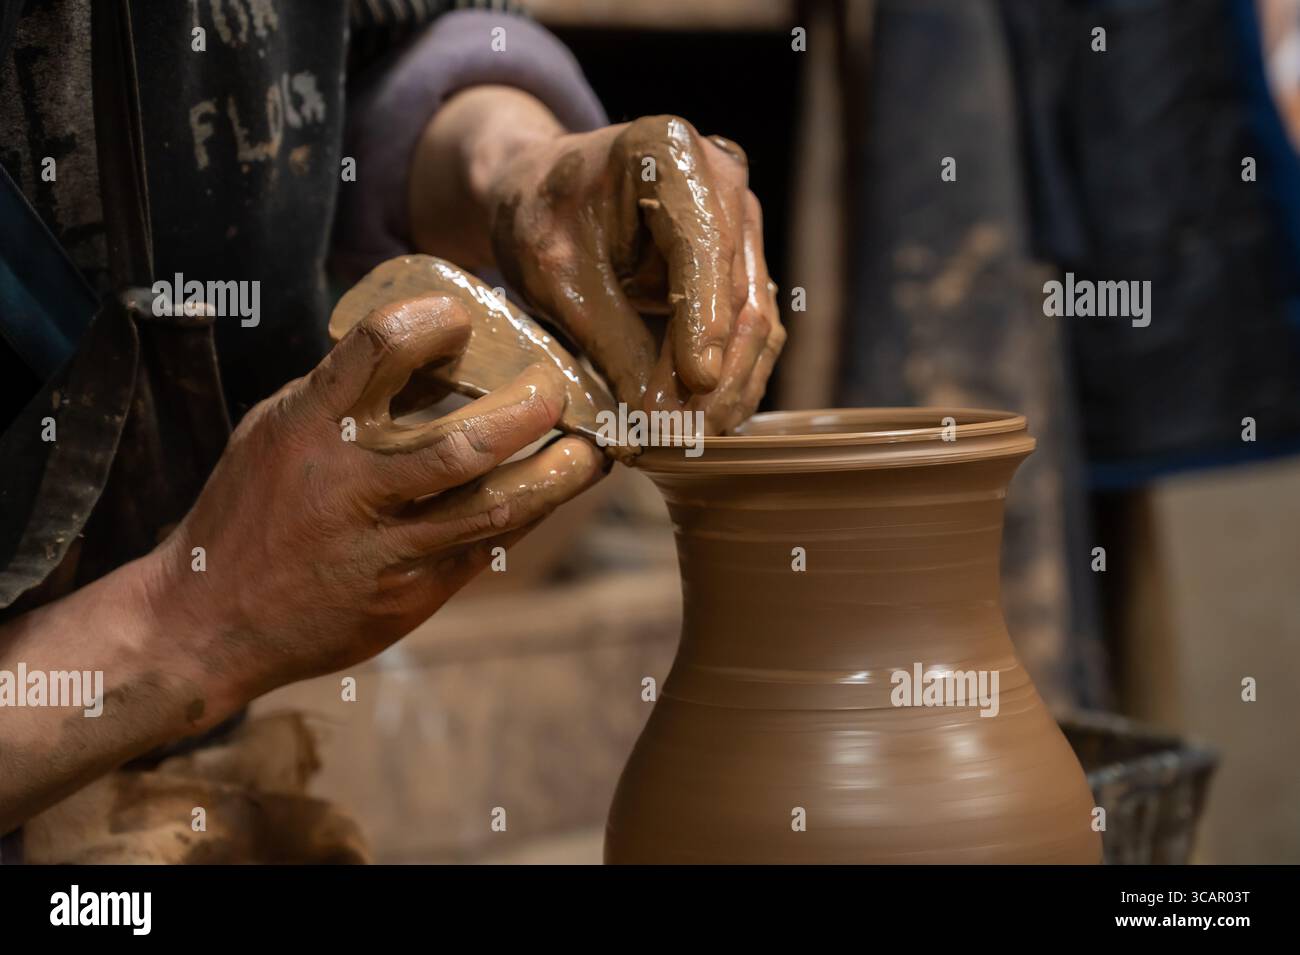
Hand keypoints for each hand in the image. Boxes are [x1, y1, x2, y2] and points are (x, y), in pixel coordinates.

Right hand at [0, 295, 601, 830]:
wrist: (209, 622)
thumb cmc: (250, 510)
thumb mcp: (278, 430)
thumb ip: (347, 391)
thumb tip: (434, 347)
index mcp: (309, 427)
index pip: (379, 348)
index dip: (433, 319)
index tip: (465, 314)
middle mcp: (350, 488)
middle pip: (462, 442)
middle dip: (529, 411)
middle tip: (560, 388)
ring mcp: (385, 548)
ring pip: (491, 506)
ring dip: (555, 475)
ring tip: (592, 450)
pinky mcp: (409, 595)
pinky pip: (485, 546)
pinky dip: (526, 514)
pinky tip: (553, 491)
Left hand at [409, 87, 784, 434]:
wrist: (540, 194)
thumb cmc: (540, 220)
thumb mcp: (558, 280)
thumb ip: (612, 343)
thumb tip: (654, 424)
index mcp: (670, 152)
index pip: (704, 245)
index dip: (704, 319)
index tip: (696, 383)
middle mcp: (724, 178)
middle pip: (740, 290)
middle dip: (716, 373)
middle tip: (683, 437)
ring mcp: (741, 222)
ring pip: (755, 319)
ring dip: (728, 388)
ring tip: (689, 441)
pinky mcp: (741, 263)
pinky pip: (746, 331)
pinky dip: (727, 380)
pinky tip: (699, 423)